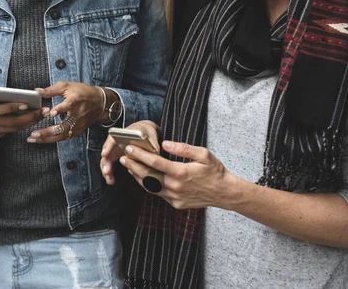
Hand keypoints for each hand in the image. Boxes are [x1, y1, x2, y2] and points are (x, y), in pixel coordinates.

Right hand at [0, 80, 47, 139]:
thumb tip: (10, 91)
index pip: (0, 110)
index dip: (13, 107)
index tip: (26, 104)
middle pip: (11, 122)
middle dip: (30, 117)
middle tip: (43, 111)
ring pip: (13, 128)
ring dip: (29, 122)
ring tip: (41, 115)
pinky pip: (9, 131)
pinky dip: (20, 126)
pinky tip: (30, 120)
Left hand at [27, 81, 103, 142]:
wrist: (100, 103)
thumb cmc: (83, 92)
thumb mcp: (67, 86)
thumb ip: (51, 89)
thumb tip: (36, 91)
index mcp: (75, 100)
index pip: (69, 105)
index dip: (60, 109)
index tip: (51, 113)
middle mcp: (77, 115)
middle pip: (63, 126)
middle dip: (48, 131)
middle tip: (34, 134)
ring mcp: (78, 125)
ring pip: (62, 134)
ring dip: (47, 138)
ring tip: (33, 138)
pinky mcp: (78, 131)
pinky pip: (64, 137)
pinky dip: (52, 139)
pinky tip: (41, 140)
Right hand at [100, 120, 159, 184]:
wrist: (144, 131)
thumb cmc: (146, 132)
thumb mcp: (151, 137)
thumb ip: (152, 146)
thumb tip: (154, 155)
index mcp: (123, 133)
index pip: (113, 138)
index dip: (108, 146)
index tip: (104, 153)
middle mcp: (116, 141)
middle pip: (107, 151)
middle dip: (105, 162)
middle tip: (107, 171)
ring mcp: (115, 149)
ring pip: (106, 159)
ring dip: (106, 170)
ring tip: (110, 179)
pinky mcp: (116, 155)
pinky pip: (110, 164)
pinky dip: (110, 172)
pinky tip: (111, 180)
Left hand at [119, 139, 237, 209]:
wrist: (224, 193)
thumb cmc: (214, 171)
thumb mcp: (203, 154)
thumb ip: (183, 148)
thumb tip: (165, 144)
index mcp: (181, 172)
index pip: (155, 162)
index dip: (140, 154)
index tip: (129, 148)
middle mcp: (175, 186)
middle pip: (148, 175)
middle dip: (133, 165)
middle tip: (123, 157)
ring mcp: (174, 197)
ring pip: (150, 187)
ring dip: (138, 176)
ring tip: (129, 166)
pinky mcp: (175, 204)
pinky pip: (158, 193)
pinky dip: (148, 185)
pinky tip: (143, 177)